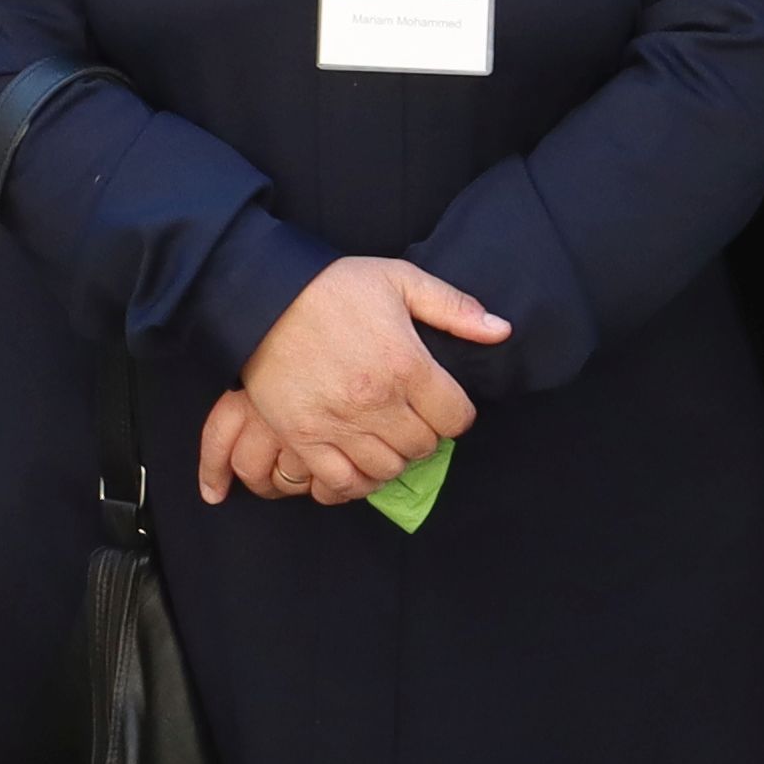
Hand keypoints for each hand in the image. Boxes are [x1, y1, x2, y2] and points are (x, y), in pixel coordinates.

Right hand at [215, 256, 498, 502]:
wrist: (262, 298)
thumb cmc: (334, 287)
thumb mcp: (399, 280)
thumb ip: (454, 308)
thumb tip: (501, 331)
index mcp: (407, 364)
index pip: (456, 419)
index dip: (456, 415)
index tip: (442, 405)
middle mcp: (377, 401)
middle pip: (422, 447)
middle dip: (424, 436)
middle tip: (411, 420)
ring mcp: (338, 424)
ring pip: (386, 471)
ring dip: (391, 460)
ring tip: (384, 440)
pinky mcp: (303, 438)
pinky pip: (340, 484)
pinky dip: (354, 484)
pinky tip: (356, 466)